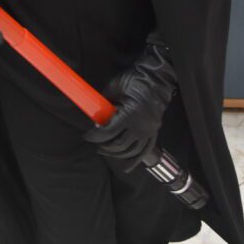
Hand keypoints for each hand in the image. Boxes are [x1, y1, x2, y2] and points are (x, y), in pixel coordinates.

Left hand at [83, 30, 177, 171]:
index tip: (87, 136)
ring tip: (106, 150)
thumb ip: (104, 106)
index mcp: (130, 114)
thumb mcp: (113, 88)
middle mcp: (141, 126)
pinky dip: (135, 160)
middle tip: (95, 143)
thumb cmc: (134, 80)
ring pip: (131, 151)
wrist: (156, 78)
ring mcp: (149, 130)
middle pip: (119, 145)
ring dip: (117, 154)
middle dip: (104, 146)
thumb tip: (96, 121)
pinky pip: (145, 151)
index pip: (108, 133)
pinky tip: (126, 165)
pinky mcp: (154, 132)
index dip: (95, 137)